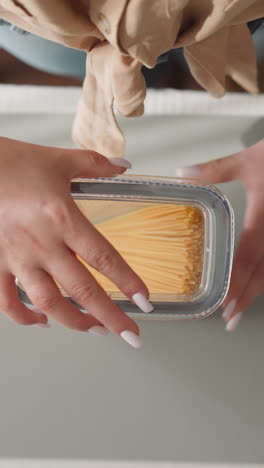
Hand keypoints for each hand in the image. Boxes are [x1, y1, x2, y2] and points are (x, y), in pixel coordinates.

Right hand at [0, 137, 151, 347]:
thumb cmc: (11, 162)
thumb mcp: (58, 159)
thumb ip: (95, 163)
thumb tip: (123, 165)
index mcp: (62, 218)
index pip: (103, 257)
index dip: (127, 282)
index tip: (143, 301)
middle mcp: (42, 244)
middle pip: (83, 290)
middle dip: (110, 317)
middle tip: (130, 334)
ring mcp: (17, 258)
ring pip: (49, 303)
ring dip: (74, 322)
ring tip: (95, 330)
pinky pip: (7, 301)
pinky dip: (24, 318)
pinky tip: (41, 322)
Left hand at [176, 139, 263, 330]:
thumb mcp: (247, 160)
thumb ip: (214, 170)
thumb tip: (181, 173)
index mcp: (263, 219)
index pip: (247, 258)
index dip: (237, 283)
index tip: (226, 304)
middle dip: (247, 298)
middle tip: (231, 319)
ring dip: (259, 290)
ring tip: (242, 308)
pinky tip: (260, 282)